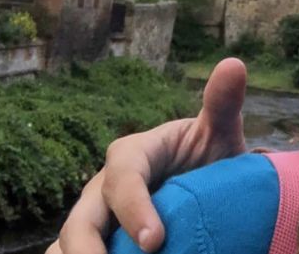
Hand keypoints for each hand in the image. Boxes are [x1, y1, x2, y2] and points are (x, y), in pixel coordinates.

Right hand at [48, 58, 248, 253]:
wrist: (205, 182)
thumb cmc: (207, 154)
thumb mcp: (218, 131)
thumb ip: (222, 103)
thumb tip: (234, 63)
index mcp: (131, 155)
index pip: (122, 179)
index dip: (133, 208)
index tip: (154, 241)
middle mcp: (102, 188)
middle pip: (80, 222)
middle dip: (86, 250)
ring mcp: (95, 217)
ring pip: (64, 244)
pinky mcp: (97, 240)